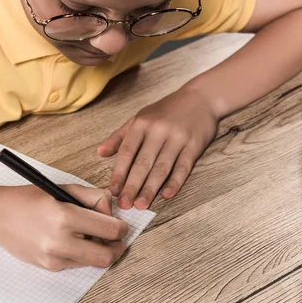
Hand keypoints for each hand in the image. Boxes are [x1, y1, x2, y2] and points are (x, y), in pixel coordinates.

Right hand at [0, 184, 128, 270]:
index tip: (119, 225)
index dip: (121, 228)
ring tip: (85, 234)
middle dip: (116, 247)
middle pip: (107, 256)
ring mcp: (54, 258)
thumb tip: (112, 211)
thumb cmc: (30, 200)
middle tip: (113, 238)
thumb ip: (93, 198)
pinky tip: (67, 239)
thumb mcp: (63, 189)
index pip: (111, 230)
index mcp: (65, 217)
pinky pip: (77, 263)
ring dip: (97, 249)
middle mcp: (60, 241)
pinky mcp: (49, 267)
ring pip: (93, 262)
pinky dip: (80, 253)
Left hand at [97, 87, 218, 209]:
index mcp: (142, 124)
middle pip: (143, 163)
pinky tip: (166, 195)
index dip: (119, 173)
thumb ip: (120, 136)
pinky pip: (183, 167)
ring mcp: (177, 138)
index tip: (113, 191)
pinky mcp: (194, 145)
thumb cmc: (167, 110)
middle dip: (132, 186)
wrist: (201, 97)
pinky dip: (175, 182)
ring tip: (141, 205)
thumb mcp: (141, 117)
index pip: (127, 152)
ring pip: (161, 168)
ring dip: (150, 189)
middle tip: (125, 205)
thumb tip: (100, 152)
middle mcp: (158, 131)